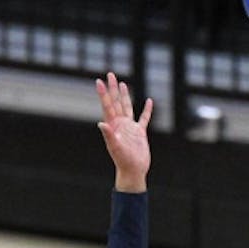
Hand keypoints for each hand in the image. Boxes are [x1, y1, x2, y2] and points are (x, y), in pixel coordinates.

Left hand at [95, 72, 152, 192]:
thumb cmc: (123, 161)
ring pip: (127, 107)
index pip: (108, 106)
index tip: (99, 81)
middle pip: (116, 102)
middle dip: (113, 88)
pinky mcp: (140, 133)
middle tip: (110, 74)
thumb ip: (109, 135)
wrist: (133, 171)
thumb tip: (101, 123)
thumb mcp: (115, 147)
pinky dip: (147, 110)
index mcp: (113, 126)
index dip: (104, 93)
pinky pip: (144, 118)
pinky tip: (149, 101)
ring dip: (125, 95)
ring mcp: (130, 128)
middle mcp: (120, 124)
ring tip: (122, 84)